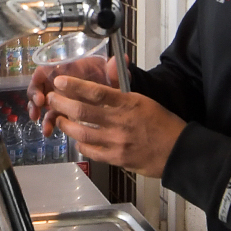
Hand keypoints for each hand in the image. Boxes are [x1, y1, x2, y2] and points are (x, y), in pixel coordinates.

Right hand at [27, 55, 117, 122]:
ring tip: (44, 125)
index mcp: (67, 69)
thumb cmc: (109, 79)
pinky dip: (48, 123)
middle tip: (38, 108)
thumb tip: (119, 61)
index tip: (42, 94)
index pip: (45, 70)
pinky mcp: (63, 109)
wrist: (114, 93)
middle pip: (39, 86)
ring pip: (43, 102)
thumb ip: (114, 70)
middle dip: (35, 98)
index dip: (38, 80)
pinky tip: (49, 132)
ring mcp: (60, 95)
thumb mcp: (112, 75)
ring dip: (38, 112)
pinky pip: (52, 115)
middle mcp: (59, 81)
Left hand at [38, 74, 186, 177]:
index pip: (95, 92)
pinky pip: (91, 152)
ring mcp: (117, 142)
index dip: (74, 86)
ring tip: (60, 119)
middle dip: (62, 104)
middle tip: (52, 99)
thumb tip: (108, 71)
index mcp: (127, 103)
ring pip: (82, 133)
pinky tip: (77, 141)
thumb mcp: (143, 100)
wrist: (179, 151)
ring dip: (66, 126)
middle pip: (82, 111)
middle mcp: (119, 122)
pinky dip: (81, 145)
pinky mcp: (117, 159)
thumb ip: (121, 90)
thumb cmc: (163, 123)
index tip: (59, 81)